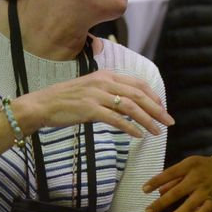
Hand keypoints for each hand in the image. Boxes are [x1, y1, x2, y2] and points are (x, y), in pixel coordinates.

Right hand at [15, 70, 173, 137]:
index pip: (138, 83)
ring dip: (147, 120)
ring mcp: (97, 95)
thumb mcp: (93, 90)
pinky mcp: (89, 109)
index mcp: (107, 76)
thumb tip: (132, 106)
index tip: (163, 108)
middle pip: (139, 95)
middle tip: (169, 122)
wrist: (42, 105)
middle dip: (157, 109)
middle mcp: (104, 83)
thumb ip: (112, 94)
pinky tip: (138, 135)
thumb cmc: (68, 100)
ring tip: (158, 132)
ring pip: (131, 107)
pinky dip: (130, 127)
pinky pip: (115, 119)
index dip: (154, 96)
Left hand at [144, 155, 211, 211]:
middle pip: (177, 192)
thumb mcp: (189, 165)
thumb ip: (174, 177)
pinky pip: (204, 211)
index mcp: (190, 165)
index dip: (156, 181)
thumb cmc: (204, 166)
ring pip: (189, 205)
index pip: (169, 173)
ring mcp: (206, 190)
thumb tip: (158, 190)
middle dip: (161, 204)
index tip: (144, 190)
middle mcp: (197, 178)